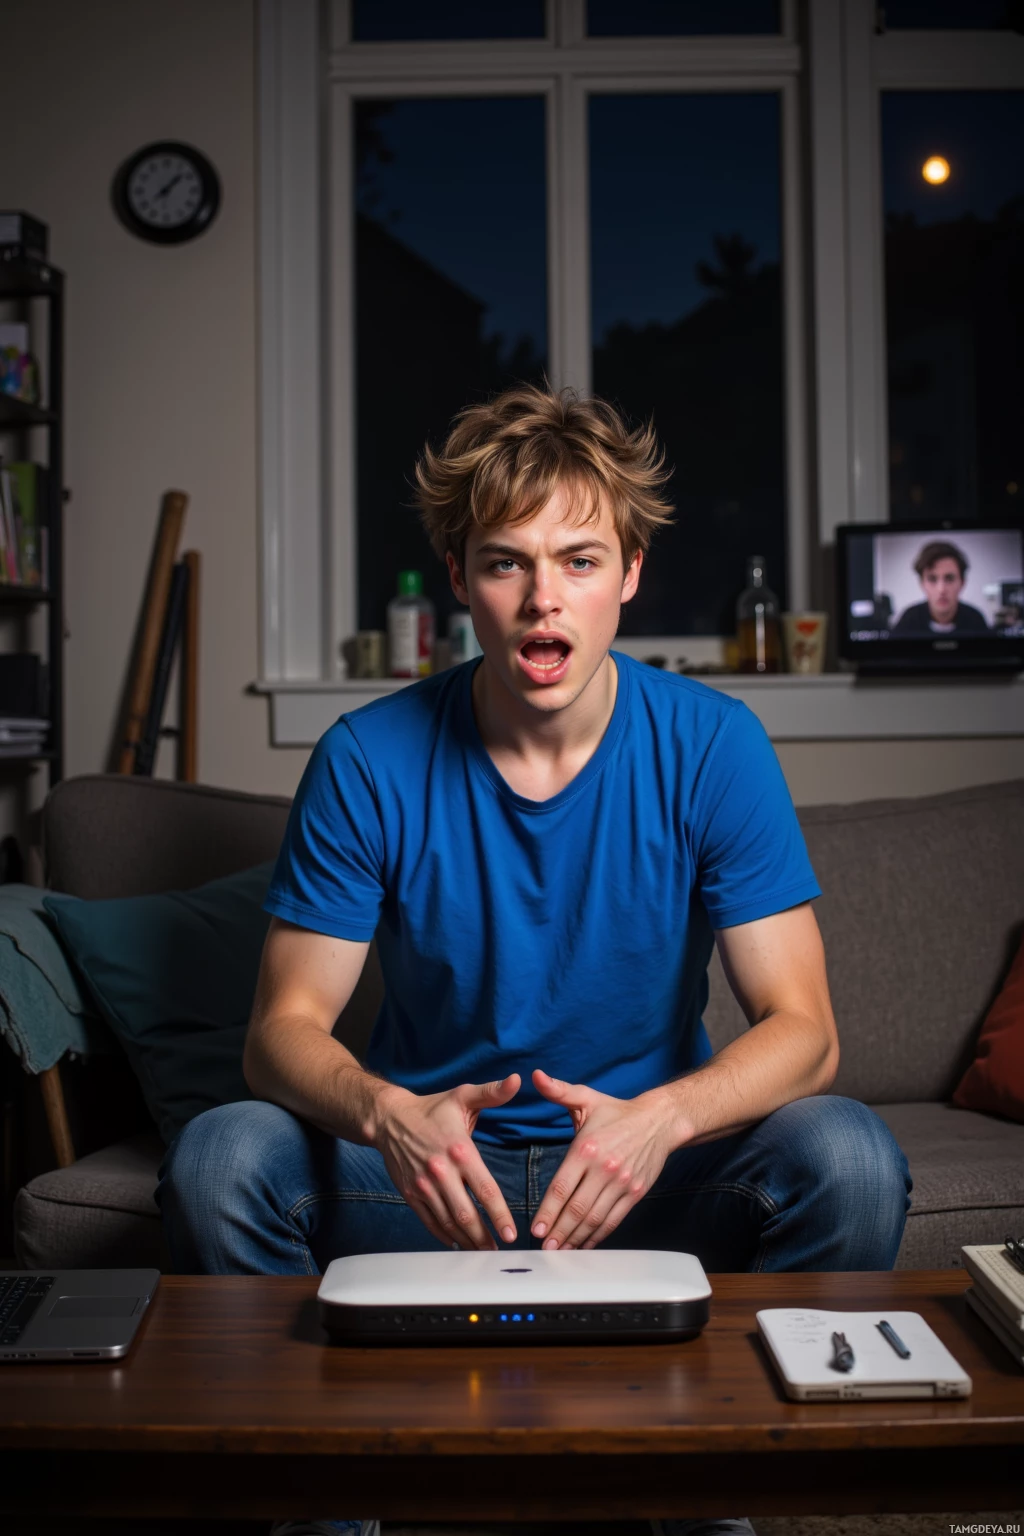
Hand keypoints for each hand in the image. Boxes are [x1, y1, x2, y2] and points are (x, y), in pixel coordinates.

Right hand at [374, 1074, 520, 1249]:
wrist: (388, 1118)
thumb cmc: (431, 1109)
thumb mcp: (463, 1096)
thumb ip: (492, 1092)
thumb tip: (516, 1080)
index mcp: (459, 1150)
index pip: (485, 1189)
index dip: (499, 1215)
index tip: (511, 1233)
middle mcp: (441, 1171)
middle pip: (466, 1214)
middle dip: (485, 1238)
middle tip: (499, 1252)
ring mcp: (423, 1185)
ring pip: (448, 1222)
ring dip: (467, 1241)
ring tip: (483, 1252)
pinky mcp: (410, 1193)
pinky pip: (429, 1221)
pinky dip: (444, 1236)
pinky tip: (457, 1243)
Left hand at [530, 1069, 675, 1249]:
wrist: (660, 1121)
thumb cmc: (617, 1112)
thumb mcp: (586, 1098)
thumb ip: (558, 1091)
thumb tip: (536, 1076)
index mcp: (587, 1148)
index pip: (562, 1186)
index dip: (548, 1211)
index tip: (536, 1228)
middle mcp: (604, 1169)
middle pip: (577, 1208)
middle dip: (558, 1232)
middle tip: (544, 1249)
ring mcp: (621, 1184)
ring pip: (595, 1218)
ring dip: (576, 1238)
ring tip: (560, 1252)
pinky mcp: (634, 1193)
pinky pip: (613, 1220)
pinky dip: (598, 1235)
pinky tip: (585, 1244)